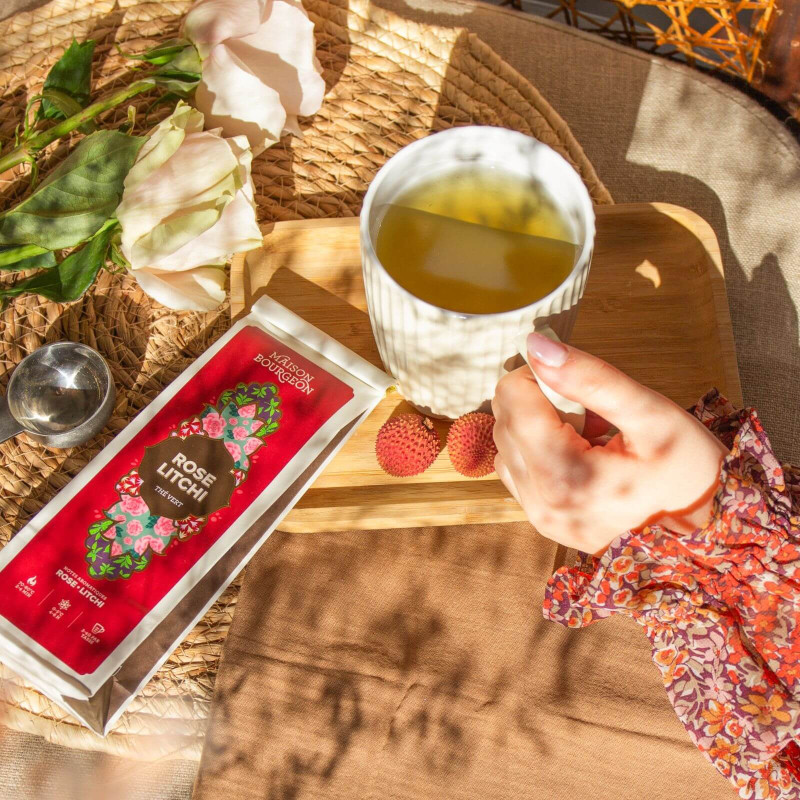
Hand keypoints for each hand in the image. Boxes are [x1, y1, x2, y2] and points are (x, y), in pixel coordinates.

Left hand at [492, 333, 727, 554]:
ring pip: (506, 448)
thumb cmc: (691, 472)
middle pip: (505, 423)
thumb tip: (537, 346)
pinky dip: (540, 454)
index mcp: (566, 479)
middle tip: (593, 412)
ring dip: (539, 430)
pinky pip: (519, 473)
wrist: (711, 531)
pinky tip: (582, 456)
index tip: (576, 382)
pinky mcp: (546, 523)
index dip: (538, 376)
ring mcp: (543, 520)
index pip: (512, 400)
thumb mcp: (651, 413)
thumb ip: (590, 378)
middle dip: (541, 405)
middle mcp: (544, 505)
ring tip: (591, 435)